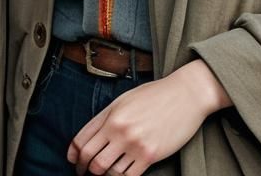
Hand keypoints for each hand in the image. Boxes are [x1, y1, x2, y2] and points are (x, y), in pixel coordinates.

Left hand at [66, 59, 229, 174]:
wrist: (187, 93)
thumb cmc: (156, 95)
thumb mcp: (125, 99)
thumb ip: (105, 118)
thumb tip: (86, 140)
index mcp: (112, 114)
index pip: (81, 141)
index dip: (74, 156)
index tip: (74, 161)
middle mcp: (120, 129)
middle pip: (91, 160)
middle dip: (84, 170)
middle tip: (85, 173)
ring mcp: (135, 143)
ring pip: (107, 172)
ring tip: (104, 175)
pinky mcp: (150, 155)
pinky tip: (121, 175)